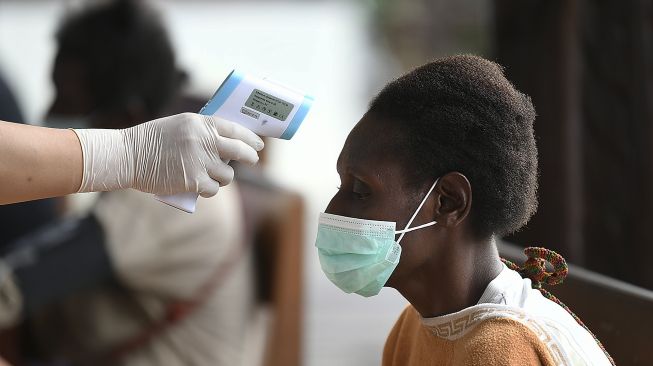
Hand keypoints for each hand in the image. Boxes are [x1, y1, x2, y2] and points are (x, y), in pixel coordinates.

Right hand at [73, 113, 263, 195]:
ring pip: (227, 175)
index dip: (250, 138)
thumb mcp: (179, 126)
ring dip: (223, 177)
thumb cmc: (150, 141)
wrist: (127, 156)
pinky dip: (210, 190)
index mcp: (200, 123)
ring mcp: (200, 162)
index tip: (258, 144)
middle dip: (250, 157)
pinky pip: (213, 189)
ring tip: (212, 176)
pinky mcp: (194, 181)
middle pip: (239, 151)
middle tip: (253, 160)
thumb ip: (202, 132)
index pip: (235, 129)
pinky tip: (202, 187)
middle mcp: (204, 141)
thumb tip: (226, 144)